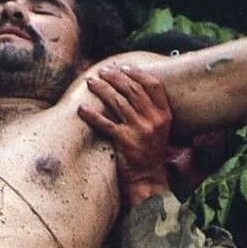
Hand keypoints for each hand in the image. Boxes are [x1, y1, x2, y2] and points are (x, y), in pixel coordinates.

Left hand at [78, 66, 173, 205]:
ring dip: (102, 89)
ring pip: (118, 101)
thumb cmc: (151, 154)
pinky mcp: (125, 141)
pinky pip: (105, 123)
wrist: (148, 180)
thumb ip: (151, 111)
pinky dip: (92, 115)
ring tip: (91, 82)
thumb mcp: (160, 130)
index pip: (153, 85)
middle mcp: (154, 119)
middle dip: (115, 77)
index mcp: (165, 114)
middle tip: (103, 72)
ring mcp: (140, 130)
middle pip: (132, 89)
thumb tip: (135, 90)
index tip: (124, 67)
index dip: (138, 73)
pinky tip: (81, 109)